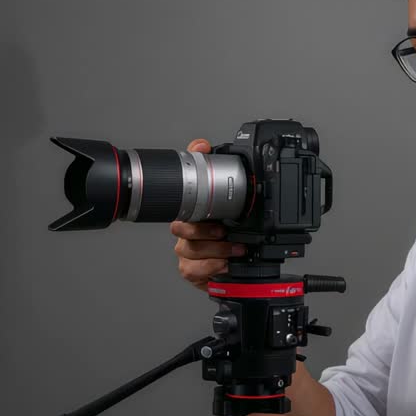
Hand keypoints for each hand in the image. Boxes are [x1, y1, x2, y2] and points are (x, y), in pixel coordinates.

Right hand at [171, 139, 245, 291]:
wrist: (226, 260)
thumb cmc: (221, 229)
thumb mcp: (222, 198)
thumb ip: (211, 167)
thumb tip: (202, 144)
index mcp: (190, 214)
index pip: (180, 206)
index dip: (190, 208)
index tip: (209, 213)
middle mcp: (185, 234)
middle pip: (182, 231)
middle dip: (205, 233)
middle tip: (224, 232)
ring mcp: (187, 253)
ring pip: (190, 251)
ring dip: (216, 251)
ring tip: (235, 250)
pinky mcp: (192, 271)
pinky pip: (192, 271)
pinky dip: (210, 268)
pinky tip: (225, 265)